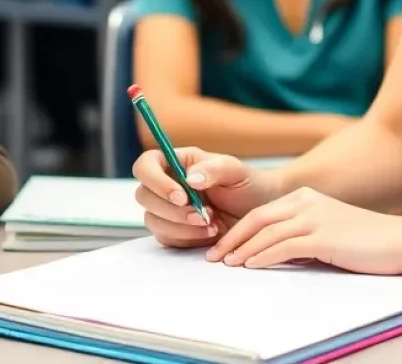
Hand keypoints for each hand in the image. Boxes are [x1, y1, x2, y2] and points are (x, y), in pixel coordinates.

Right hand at [134, 147, 277, 248]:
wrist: (258, 213)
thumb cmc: (246, 184)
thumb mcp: (235, 171)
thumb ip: (213, 169)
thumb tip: (189, 179)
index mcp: (177, 162)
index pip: (146, 165)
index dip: (155, 180)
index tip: (181, 196)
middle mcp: (167, 184)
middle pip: (143, 195)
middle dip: (172, 210)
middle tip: (202, 215)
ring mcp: (167, 209)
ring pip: (152, 219)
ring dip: (180, 226)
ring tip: (212, 224)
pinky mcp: (172, 232)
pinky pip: (165, 238)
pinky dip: (186, 239)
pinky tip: (209, 234)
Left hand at [207, 186, 401, 273]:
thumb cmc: (368, 241)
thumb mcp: (329, 230)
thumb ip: (304, 235)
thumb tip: (278, 253)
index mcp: (305, 197)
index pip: (261, 212)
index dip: (238, 229)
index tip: (222, 246)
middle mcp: (306, 202)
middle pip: (257, 219)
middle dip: (232, 238)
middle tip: (213, 256)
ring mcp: (315, 217)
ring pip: (267, 232)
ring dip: (242, 249)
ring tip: (226, 264)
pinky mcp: (323, 236)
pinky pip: (284, 246)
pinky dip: (263, 256)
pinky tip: (250, 266)